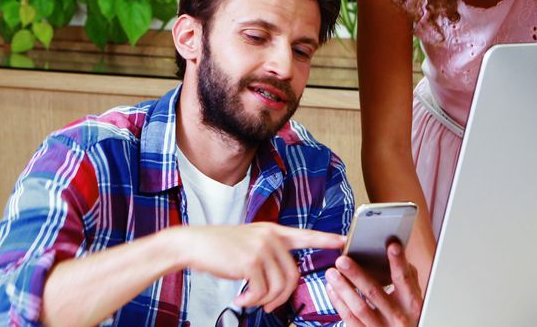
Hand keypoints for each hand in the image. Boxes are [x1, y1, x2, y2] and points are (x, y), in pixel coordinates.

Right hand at [174, 223, 344, 311]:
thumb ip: (268, 252)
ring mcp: (262, 247)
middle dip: (282, 296)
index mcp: (273, 231)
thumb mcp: (249, 241)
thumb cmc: (219, 247)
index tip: (343, 240)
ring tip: (250, 300)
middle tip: (267, 304)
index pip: (305, 235)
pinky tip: (241, 299)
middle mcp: (271, 236)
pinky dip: (252, 301)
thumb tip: (281, 280)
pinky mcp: (251, 261)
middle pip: (293, 274)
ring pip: (279, 285)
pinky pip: (262, 291)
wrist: (193, 244)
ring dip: (265, 300)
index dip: (325, 238)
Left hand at [325, 241, 422, 326]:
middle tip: (342, 260)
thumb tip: (400, 254)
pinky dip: (339, 304)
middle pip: (375, 293)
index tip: (391, 244)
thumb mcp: (415, 301)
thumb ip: (409, 280)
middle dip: (357, 275)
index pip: (404, 279)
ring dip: (343, 288)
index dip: (398, 262)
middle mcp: (397, 316)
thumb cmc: (410, 319)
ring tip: (331, 273)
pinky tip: (332, 290)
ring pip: (359, 307)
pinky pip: (350, 319)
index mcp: (412, 304)